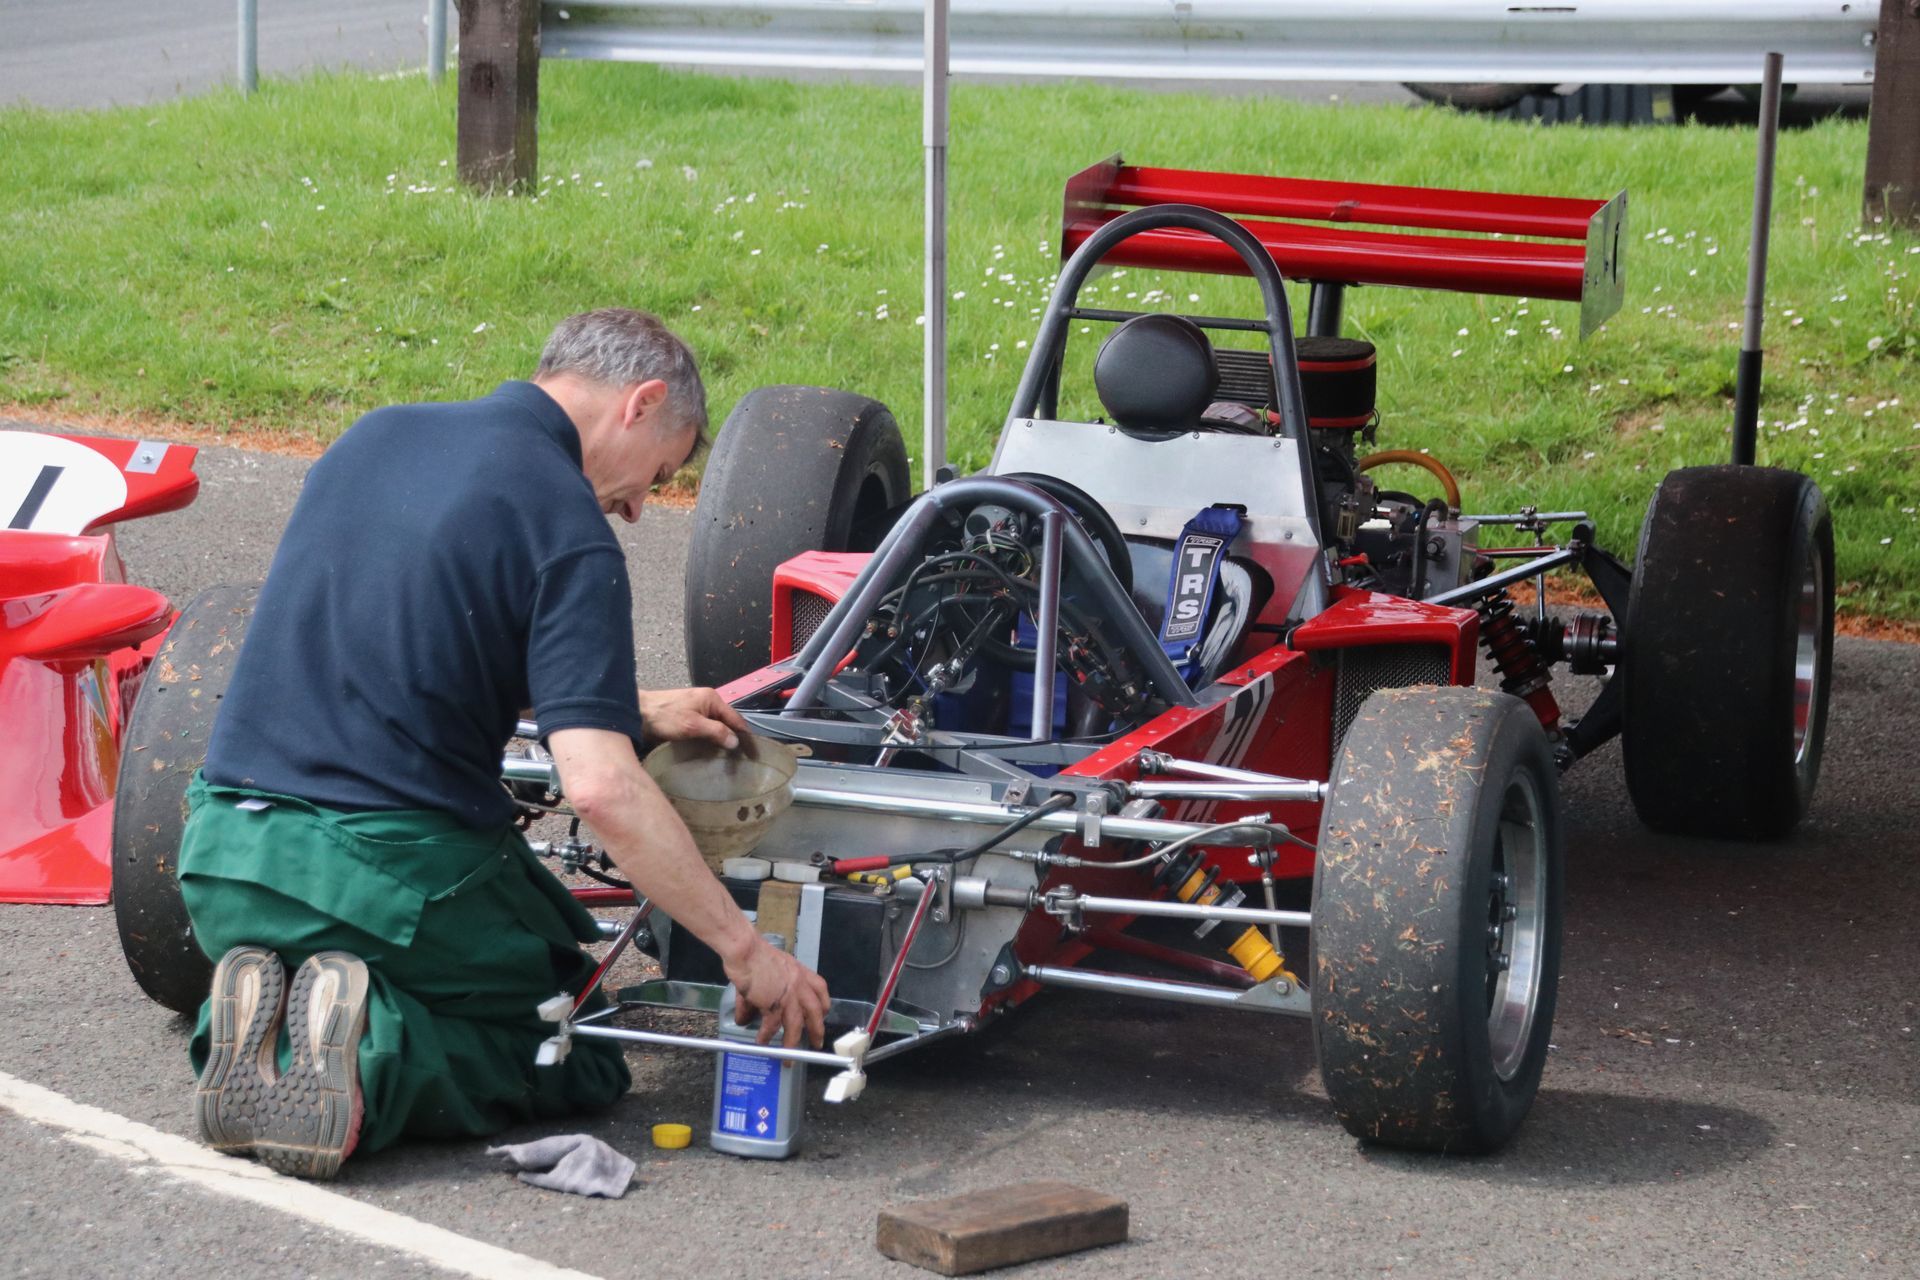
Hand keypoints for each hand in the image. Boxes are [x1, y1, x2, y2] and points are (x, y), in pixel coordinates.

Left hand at [637, 687, 751, 750]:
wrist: (637, 713)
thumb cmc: (664, 717)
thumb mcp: (692, 725)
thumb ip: (716, 732)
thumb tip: (735, 742)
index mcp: (712, 699)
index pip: (736, 719)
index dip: (744, 736)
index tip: (751, 753)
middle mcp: (707, 702)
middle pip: (726, 722)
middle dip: (733, 739)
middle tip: (739, 760)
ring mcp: (696, 709)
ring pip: (715, 726)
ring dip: (720, 741)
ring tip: (727, 760)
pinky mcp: (687, 718)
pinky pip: (704, 729)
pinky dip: (709, 740)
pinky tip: (710, 753)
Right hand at [722, 936, 830, 1050]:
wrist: (745, 950)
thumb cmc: (752, 955)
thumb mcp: (767, 971)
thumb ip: (762, 994)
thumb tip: (745, 1016)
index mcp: (800, 972)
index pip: (820, 989)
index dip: (823, 1004)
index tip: (822, 1014)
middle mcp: (799, 984)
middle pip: (815, 1012)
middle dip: (817, 1030)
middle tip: (816, 1043)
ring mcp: (788, 994)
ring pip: (796, 1024)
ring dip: (792, 1043)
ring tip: (788, 1057)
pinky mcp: (773, 1003)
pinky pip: (772, 1025)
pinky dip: (767, 1036)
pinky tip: (762, 1042)